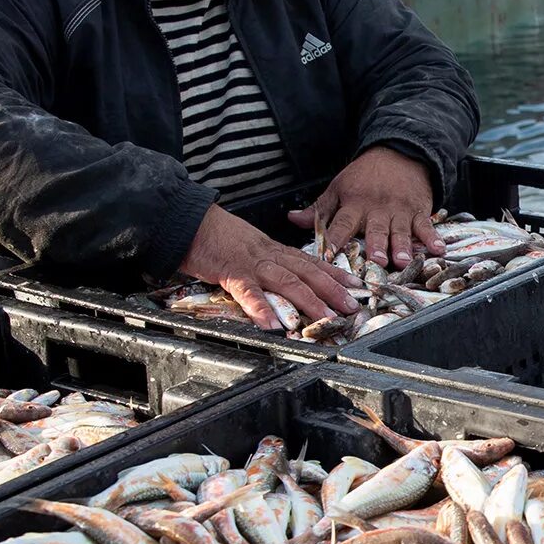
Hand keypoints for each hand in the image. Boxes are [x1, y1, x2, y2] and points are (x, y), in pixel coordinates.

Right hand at [180, 206, 361, 329]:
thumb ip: (267, 260)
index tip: (355, 284)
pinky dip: (261, 308)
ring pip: (286, 281)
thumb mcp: (249, 245)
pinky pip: (248, 292)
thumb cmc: (217, 234)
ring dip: (308, 300)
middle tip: (352, 306)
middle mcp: (269, 255)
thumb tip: (282, 279)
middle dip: (332, 290)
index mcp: (274, 250)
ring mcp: (252, 263)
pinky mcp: (230, 272)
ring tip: (325, 316)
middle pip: (307, 272)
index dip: (335, 273)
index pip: (311, 261)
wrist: (188, 218)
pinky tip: (272, 324)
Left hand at [288, 146, 442, 269]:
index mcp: (354, 204)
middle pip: (375, 230)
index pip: (342, 224)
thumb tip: (292, 220)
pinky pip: (426, 225)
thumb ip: (318, 209)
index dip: (335, 239)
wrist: (399, 153)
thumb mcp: (338, 188)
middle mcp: (377, 209)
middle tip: (376, 262)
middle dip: (375, 246)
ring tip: (403, 262)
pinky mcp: (418, 210)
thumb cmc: (365, 176)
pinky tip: (438, 250)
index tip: (328, 256)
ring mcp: (399, 211)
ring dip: (402, 246)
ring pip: (400, 231)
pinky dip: (432, 238)